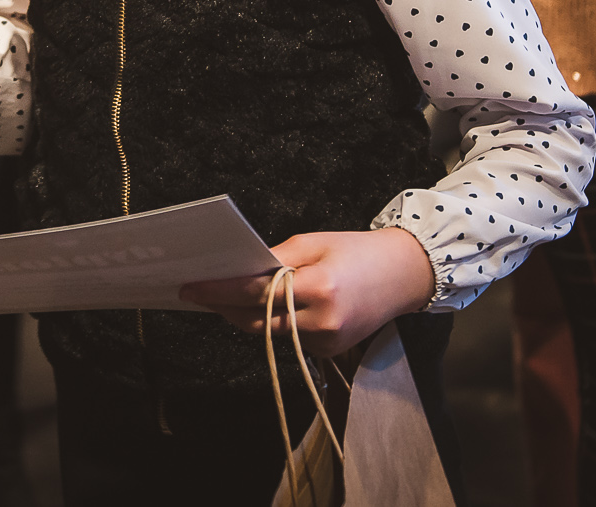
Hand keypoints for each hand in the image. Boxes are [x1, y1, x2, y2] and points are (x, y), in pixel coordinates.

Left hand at [178, 228, 437, 358]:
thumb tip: (239, 271)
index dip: (218, 290)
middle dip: (224, 306)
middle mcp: (322, 322)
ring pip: (269, 332)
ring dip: (245, 315)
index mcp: (319, 288)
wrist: (404, 275)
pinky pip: (288, 338)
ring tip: (225, 297)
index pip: (255, 293)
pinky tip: (265, 307)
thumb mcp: (313, 242)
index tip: (190, 287)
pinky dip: (273, 323)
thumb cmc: (356, 250)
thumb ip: (275, 259)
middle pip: (256, 319)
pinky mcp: (329, 352)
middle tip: (198, 292)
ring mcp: (327, 342)